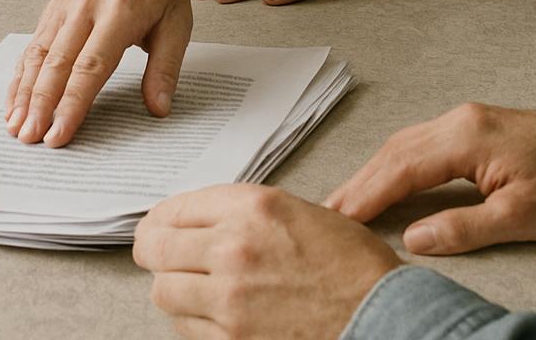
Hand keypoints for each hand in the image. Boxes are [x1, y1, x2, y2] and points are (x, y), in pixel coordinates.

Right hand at [5, 0, 192, 146]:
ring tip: (15, 126)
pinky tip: (14, 100)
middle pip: (57, 63)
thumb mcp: (178, 23)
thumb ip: (166, 67)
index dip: (72, 103)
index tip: (59, 134)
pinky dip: (20, 75)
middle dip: (40, 104)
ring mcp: (65, 7)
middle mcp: (85, 8)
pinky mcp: (53, 9)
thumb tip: (158, 109)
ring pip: (38, 54)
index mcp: (119, 12)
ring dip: (24, 92)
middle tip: (29, 139)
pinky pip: (33, 45)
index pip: (91, 65)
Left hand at [134, 184, 401, 339]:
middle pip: (156, 249)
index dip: (162, 218)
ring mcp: (231, 301)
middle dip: (153, 250)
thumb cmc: (350, 266)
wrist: (383, 317)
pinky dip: (190, 321)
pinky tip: (210, 313)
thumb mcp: (298, 211)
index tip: (160, 225)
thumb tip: (199, 221)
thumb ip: (244, 213)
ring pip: (164, 291)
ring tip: (189, 285)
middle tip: (156, 253)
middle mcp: (234, 250)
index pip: (176, 208)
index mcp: (252, 208)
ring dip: (172, 286)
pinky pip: (185, 329)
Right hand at [325, 100, 535, 252]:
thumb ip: (464, 227)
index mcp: (466, 136)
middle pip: (393, 150)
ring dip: (373, 173)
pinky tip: (387, 183)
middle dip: (358, 183)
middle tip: (324, 214)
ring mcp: (467, 120)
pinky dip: (396, 164)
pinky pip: (422, 143)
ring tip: (345, 204)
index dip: (365, 195)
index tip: (334, 219)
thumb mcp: (522, 216)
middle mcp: (460, 120)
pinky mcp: (476, 127)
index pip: (400, 167)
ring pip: (405, 144)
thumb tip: (414, 240)